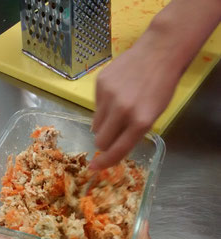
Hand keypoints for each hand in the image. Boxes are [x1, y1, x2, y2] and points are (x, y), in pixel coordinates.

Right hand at [90, 32, 179, 169]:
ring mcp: (109, 96)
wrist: (159, 52)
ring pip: (95, 124)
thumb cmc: (161, 87)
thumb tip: (109, 143)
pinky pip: (95, 106)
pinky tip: (116, 93)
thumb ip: (132, 132)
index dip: (104, 162)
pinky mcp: (100, 83)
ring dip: (104, 124)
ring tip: (117, 109)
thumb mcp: (153, 115)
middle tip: (112, 134)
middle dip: (104, 142)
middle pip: (100, 140)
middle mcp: (122, 110)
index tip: (94, 168)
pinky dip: (103, 106)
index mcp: (140, 121)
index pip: (116, 150)